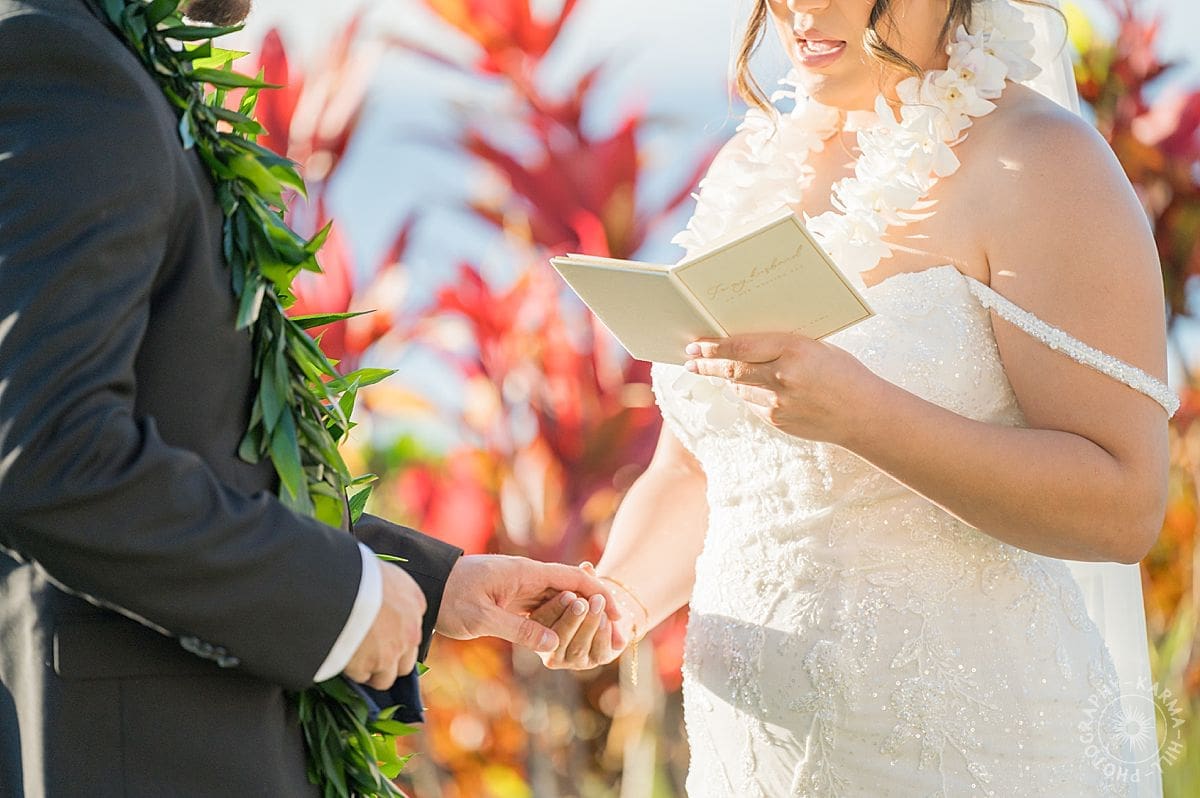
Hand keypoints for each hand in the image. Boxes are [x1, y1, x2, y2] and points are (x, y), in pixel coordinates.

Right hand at [343, 561, 425, 689]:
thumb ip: (388, 588)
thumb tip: (380, 592)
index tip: (381, 633)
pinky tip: (341, 657)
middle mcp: (410, 631)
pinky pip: (361, 677)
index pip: (413, 628)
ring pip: (386, 677)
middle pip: (406, 661)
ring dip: (371, 672)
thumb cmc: (356, 570)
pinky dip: (351, 672)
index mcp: (415, 602)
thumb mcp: (382, 572)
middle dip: (389, 661)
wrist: (340, 586)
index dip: (396, 634)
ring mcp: (392, 652)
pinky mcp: (369, 667)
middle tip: (368, 653)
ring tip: (353, 660)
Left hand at [435, 554, 621, 652]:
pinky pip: (542, 608)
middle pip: (571, 590)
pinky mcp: (510, 598)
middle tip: (617, 632)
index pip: (573, 579)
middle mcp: (526, 576)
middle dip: (596, 609)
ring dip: (579, 617)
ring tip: (600, 637)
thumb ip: (519, 630)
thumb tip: (554, 646)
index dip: (599, 594)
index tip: (617, 614)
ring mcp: (519, 586)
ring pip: (558, 600)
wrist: (423, 584)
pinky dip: (558, 621)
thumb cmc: (449, 598)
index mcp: (524, 573)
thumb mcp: (481, 619)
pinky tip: (570, 637)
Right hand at [528, 564, 644, 670]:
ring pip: (578, 647)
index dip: (554, 609)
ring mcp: (574, 659)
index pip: (540, 623)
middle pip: (559, 638)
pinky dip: (603, 634)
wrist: (609, 609)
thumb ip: (581, 577)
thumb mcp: (580, 585)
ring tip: (597, 604)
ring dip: (588, 624)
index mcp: (537, 630)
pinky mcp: (596, 660)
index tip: (567, 594)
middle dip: (571, 618)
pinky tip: (607, 618)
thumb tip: (587, 567)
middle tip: (581, 602)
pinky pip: (599, 651)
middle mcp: (552, 651)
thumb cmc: (585, 594)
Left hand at [684, 332, 879, 443]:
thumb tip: (744, 343)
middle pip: (731, 370)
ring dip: (729, 379)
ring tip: (719, 370)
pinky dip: (750, 394)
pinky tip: (757, 388)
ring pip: (739, 387)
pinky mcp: (777, 420)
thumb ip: (782, 346)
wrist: (864, 415)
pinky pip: (753, 404)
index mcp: (794, 349)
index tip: (695, 344)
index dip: (713, 346)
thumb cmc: (844, 373)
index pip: (740, 347)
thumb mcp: (816, 348)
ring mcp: (778, 402)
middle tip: (691, 359)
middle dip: (707, 364)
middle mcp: (782, 376)